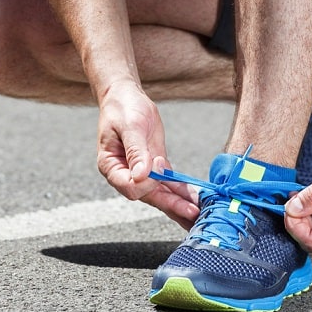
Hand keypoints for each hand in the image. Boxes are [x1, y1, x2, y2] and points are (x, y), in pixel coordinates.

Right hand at [96, 81, 198, 227]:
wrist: (125, 96)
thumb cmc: (122, 108)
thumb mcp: (130, 126)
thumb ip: (136, 151)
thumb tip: (141, 175)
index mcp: (112, 166)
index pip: (130, 186)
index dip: (147, 180)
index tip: (157, 163)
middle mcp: (126, 174)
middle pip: (149, 196)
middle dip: (172, 205)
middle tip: (193, 213)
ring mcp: (141, 172)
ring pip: (161, 193)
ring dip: (180, 203)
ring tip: (199, 214)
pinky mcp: (155, 165)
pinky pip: (169, 182)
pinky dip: (182, 191)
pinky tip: (196, 199)